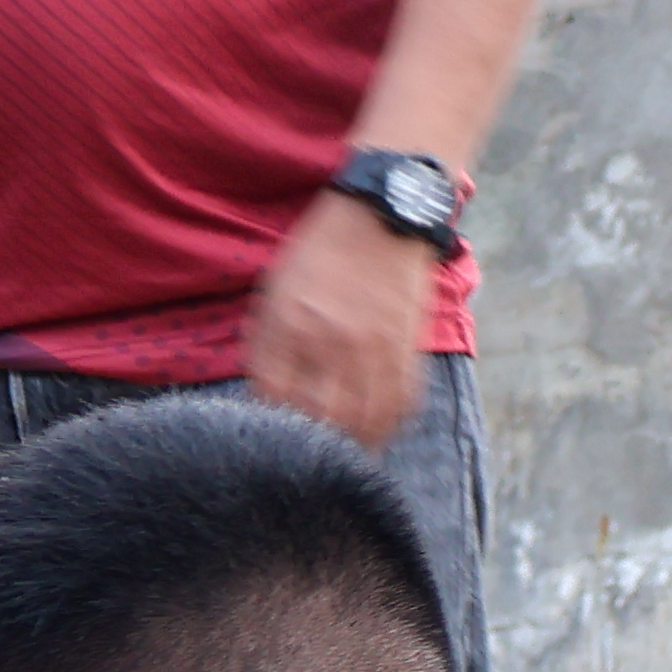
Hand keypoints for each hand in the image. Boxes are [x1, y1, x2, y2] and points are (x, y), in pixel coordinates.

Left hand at [241, 190, 433, 446]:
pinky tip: (373, 433)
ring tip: (338, 456)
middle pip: (325, 421)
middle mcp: (338, 343)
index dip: (271, 424)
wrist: (384, 214)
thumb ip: (266, 346)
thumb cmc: (320, 253)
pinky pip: (402, 404)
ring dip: (352, 447)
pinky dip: (387, 426)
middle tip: (303, 457)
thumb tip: (262, 398)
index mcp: (295, 326)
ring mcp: (379, 349)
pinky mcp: (409, 348)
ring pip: (367, 422)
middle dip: (312, 446)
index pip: (277, 399)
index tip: (268, 434)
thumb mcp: (274, 291)